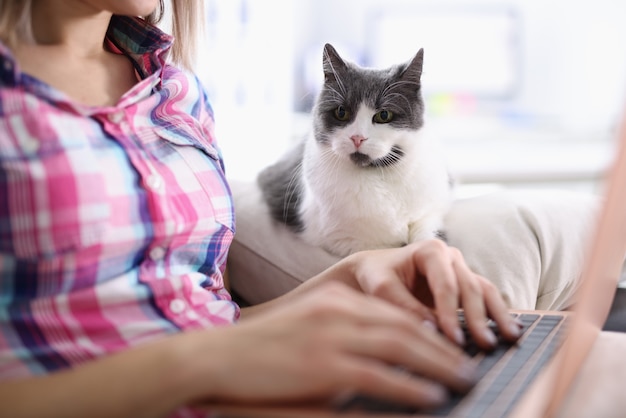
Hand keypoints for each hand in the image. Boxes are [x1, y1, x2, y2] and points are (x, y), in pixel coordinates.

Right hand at [199, 283, 476, 409]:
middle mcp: (339, 309)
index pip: (394, 311)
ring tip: (464, 379)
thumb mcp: (307, 328)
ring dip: (439, 365)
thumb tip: (380, 354)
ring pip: (401, 346)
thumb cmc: (263, 348)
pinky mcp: (324, 364)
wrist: (218, 355)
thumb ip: (344, 333)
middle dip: (443, 347)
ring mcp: (332, 334)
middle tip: (469, 365)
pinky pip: (380, 375)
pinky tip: (431, 396)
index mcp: (336, 298)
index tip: (449, 346)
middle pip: (406, 326)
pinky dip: (410, 386)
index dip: (427, 330)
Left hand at [346, 239, 521, 349]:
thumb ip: (405, 306)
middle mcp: (451, 257)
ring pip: (485, 292)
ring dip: (498, 316)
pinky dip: (496, 316)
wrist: (373, 272)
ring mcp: (461, 270)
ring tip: (511, 339)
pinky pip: (486, 299)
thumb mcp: (381, 288)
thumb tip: (433, 330)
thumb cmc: (375, 276)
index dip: (451, 313)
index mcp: (430, 250)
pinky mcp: (465, 286)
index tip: (453, 339)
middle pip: (470, 288)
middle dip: (478, 318)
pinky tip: (509, 333)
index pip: (445, 284)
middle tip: (486, 345)